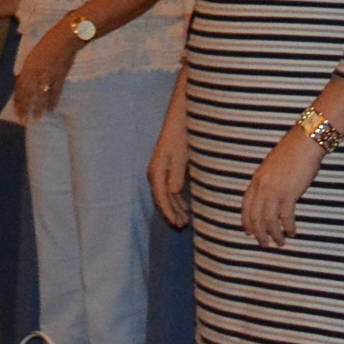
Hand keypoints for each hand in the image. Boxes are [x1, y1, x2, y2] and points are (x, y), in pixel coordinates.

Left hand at [8, 23, 78, 120]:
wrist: (64, 38)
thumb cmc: (47, 44)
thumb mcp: (33, 56)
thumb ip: (28, 69)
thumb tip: (22, 81)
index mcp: (28, 66)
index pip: (21, 86)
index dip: (18, 99)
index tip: (16, 108)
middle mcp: (36, 72)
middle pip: (29, 93)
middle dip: (25, 107)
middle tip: (23, 118)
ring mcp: (49, 75)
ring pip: (41, 95)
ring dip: (38, 108)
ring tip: (36, 118)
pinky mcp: (60, 76)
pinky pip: (55, 92)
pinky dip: (53, 101)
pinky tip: (51, 109)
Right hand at [149, 107, 190, 228]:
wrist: (181, 116)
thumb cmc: (181, 133)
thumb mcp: (180, 154)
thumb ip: (176, 173)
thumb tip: (173, 192)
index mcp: (156, 170)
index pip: (160, 196)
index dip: (167, 211)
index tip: (176, 224)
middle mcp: (156, 171)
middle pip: (162, 198)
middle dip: (171, 213)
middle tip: (182, 227)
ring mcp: (162, 169)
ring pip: (167, 194)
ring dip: (175, 207)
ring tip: (185, 221)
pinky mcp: (169, 166)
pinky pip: (171, 187)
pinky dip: (178, 198)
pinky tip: (186, 206)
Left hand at [240, 134, 320, 247]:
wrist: (304, 143)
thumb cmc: (292, 153)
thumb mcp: (272, 167)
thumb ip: (267, 182)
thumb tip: (268, 198)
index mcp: (256, 179)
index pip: (246, 206)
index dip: (247, 221)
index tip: (249, 233)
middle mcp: (262, 186)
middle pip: (255, 216)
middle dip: (259, 233)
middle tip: (264, 244)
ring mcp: (274, 190)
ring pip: (269, 220)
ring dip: (274, 234)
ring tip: (280, 243)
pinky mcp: (289, 194)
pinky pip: (285, 217)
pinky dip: (288, 227)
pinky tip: (292, 232)